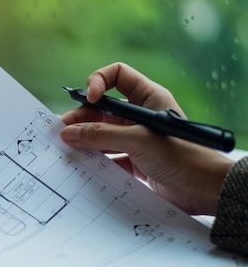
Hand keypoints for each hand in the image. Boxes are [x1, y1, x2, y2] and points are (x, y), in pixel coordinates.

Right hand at [60, 62, 233, 214]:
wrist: (204, 191)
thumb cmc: (181, 157)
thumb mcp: (138, 141)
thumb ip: (101, 135)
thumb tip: (67, 132)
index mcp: (147, 98)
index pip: (117, 76)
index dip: (99, 81)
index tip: (89, 99)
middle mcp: (139, 115)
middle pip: (102, 109)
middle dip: (81, 118)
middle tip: (61, 133)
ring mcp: (135, 139)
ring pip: (101, 134)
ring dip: (84, 142)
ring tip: (66, 151)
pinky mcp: (133, 162)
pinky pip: (106, 157)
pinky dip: (93, 161)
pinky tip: (82, 168)